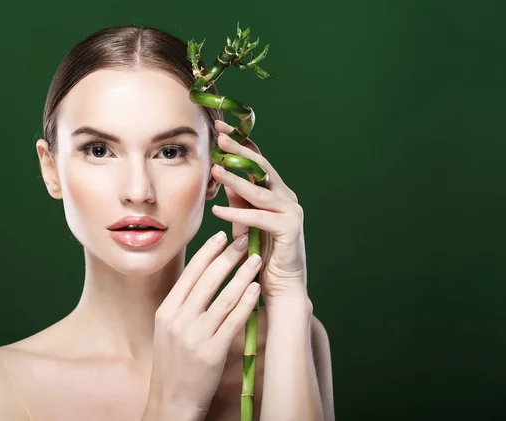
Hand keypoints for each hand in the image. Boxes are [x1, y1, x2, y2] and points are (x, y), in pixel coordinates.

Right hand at [147, 231, 261, 419]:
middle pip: (207, 281)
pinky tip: (256, 289)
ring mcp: (194, 336)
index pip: (189, 274)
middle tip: (243, 241)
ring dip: (242, 275)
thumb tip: (201, 277)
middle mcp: (178, 320)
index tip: (221, 236)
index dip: (207, 253)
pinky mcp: (211, 353)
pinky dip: (246, 303)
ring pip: (223, 298)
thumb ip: (181, 305)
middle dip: (227, 257)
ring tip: (256, 259)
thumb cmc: (173, 364)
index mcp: (166, 311)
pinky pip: (232, 322)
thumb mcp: (167, 330)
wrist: (171, 402)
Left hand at [211, 120, 307, 301]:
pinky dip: (238, 214)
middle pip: (261, 168)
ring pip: (259, 190)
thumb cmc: (261, 256)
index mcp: (276, 193)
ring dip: (235, 179)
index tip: (220, 129)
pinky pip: (259, 218)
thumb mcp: (244, 223)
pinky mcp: (290, 229)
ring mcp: (291, 212)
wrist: (280, 287)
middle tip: (220, 135)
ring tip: (215, 169)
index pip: (258, 162)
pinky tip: (218, 210)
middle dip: (239, 150)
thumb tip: (223, 178)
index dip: (240, 144)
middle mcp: (286, 197)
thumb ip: (238, 202)